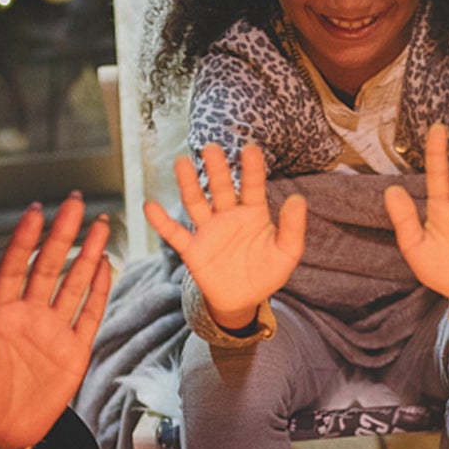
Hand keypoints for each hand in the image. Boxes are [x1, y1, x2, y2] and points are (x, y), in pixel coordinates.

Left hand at [0, 194, 111, 448]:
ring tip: (100, 225)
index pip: (14, 268)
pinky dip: (98, 292)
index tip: (36, 210)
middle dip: (62, 235)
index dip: (24, 239)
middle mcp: (28, 317)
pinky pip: (88, 317)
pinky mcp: (74, 353)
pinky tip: (105, 267)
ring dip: (87, 256)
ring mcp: (53, 333)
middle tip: (74, 202)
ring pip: (73, 285)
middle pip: (48, 267)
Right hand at [144, 143, 306, 330]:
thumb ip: (293, 228)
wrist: (242, 300)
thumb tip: (299, 199)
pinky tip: (150, 206)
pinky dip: (161, 222)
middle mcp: (228, 215)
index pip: (252, 186)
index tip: (251, 149)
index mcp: (253, 213)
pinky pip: (175, 233)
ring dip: (188, 184)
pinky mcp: (193, 249)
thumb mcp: (287, 253)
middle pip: (220, 187)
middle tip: (211, 148)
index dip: (252, 169)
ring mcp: (208, 230)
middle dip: (216, 169)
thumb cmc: (266, 272)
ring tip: (181, 163)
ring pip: (196, 202)